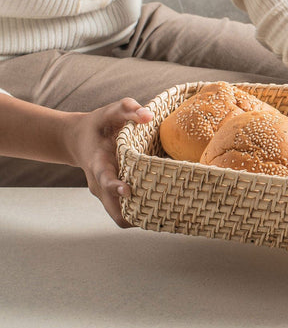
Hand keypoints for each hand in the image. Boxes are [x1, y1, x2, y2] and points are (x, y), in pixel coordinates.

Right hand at [67, 98, 152, 226]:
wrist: (78, 139)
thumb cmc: (100, 124)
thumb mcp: (111, 111)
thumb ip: (128, 109)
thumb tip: (148, 116)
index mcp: (97, 163)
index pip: (104, 178)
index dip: (115, 187)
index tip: (128, 190)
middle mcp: (100, 183)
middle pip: (114, 210)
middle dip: (134, 216)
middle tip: (162, 211)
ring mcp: (106, 193)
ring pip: (121, 216)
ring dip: (140, 218)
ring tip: (167, 213)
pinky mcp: (113, 196)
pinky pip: (127, 212)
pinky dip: (141, 213)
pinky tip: (163, 207)